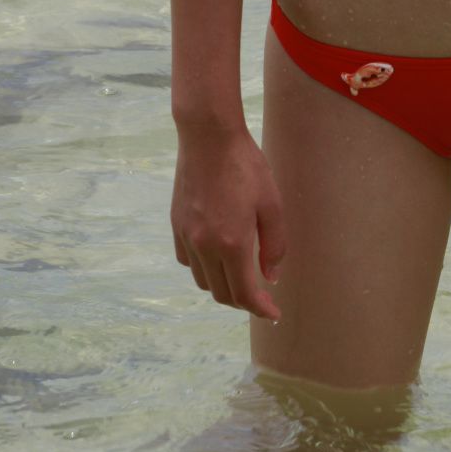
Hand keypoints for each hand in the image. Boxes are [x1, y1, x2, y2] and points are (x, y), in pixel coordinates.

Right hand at [171, 125, 285, 321]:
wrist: (208, 137)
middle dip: (243, 301)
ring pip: (203, 280)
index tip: (273, 314)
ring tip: (240, 276)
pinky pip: (187, 261)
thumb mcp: (271, 204)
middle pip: (222, 293)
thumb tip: (270, 276)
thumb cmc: (245, 166)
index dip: (260, 309)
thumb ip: (274, 245)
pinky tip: (216, 255)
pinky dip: (203, 268)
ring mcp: (187, 236)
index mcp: (232, 244)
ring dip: (222, 286)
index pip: (244, 294)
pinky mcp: (176, 225)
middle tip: (261, 296)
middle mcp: (205, 246)